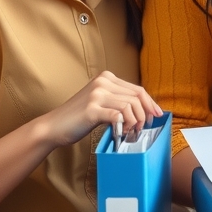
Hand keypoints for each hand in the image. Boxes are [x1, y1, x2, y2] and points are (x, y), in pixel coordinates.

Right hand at [39, 71, 162, 147]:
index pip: (137, 89)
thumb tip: (145, 109)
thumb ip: (119, 101)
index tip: (157, 114)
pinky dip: (125, 126)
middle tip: (145, 126)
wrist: (54, 126)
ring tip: (132, 131)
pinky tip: (122, 133)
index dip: (150, 103)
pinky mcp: (92, 109)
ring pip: (130, 106)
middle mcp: (103, 82)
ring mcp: (97, 94)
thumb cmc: (79, 117)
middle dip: (146, 113)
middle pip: (137, 96)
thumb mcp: (101, 102)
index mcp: (107, 78)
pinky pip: (118, 116)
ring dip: (136, 121)